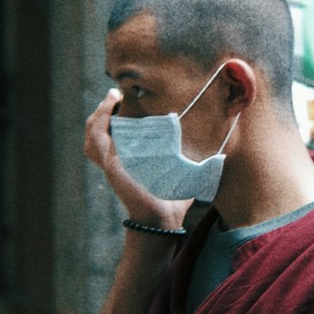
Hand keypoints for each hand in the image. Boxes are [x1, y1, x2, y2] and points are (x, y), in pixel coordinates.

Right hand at [84, 88, 189, 231]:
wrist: (164, 216)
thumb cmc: (175, 200)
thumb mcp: (184, 175)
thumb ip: (197, 166)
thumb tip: (221, 157)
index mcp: (131, 160)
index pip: (113, 136)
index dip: (113, 118)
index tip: (124, 99)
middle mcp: (117, 159)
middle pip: (96, 132)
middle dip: (102, 113)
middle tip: (115, 96)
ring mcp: (110, 161)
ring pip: (92, 133)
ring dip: (99, 114)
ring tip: (112, 98)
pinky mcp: (109, 162)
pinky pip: (96, 136)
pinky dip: (100, 119)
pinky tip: (110, 106)